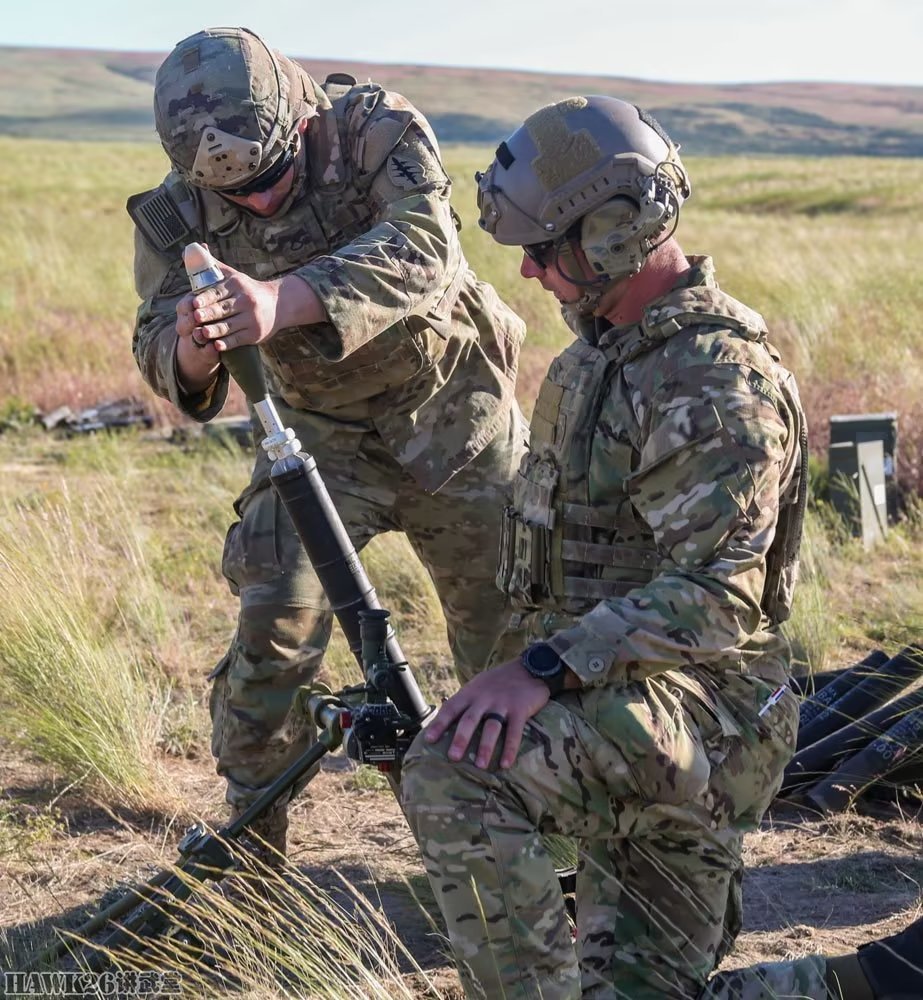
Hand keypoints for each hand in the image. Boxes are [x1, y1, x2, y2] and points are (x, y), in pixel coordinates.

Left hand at [175, 260, 285, 353]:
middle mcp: (246, 301)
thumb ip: (212, 265)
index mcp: (237, 285)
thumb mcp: (233, 275)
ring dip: (215, 331)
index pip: (218, 292)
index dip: (205, 298)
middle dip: (209, 314)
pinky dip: (227, 343)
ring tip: (202, 334)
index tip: (194, 302)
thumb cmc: (247, 289)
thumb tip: (195, 246)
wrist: (278, 304)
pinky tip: (217, 346)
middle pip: (223, 309)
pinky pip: (238, 339)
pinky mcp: (255, 334)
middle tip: (195, 317)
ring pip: (230, 326)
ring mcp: (251, 319)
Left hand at [423, 658, 550, 768]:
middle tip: (453, 757)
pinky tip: (505, 764)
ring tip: (480, 765)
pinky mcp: (520, 710)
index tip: (429, 740)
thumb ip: (466, 701)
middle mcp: (484, 698)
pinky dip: (510, 749)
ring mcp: (502, 704)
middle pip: (470, 719)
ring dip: (485, 747)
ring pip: (491, 727)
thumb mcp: (478, 685)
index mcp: (471, 692)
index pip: (451, 708)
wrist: (529, 668)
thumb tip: (447, 721)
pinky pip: (514, 732)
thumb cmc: (499, 680)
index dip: (440, 724)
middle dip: (461, 739)